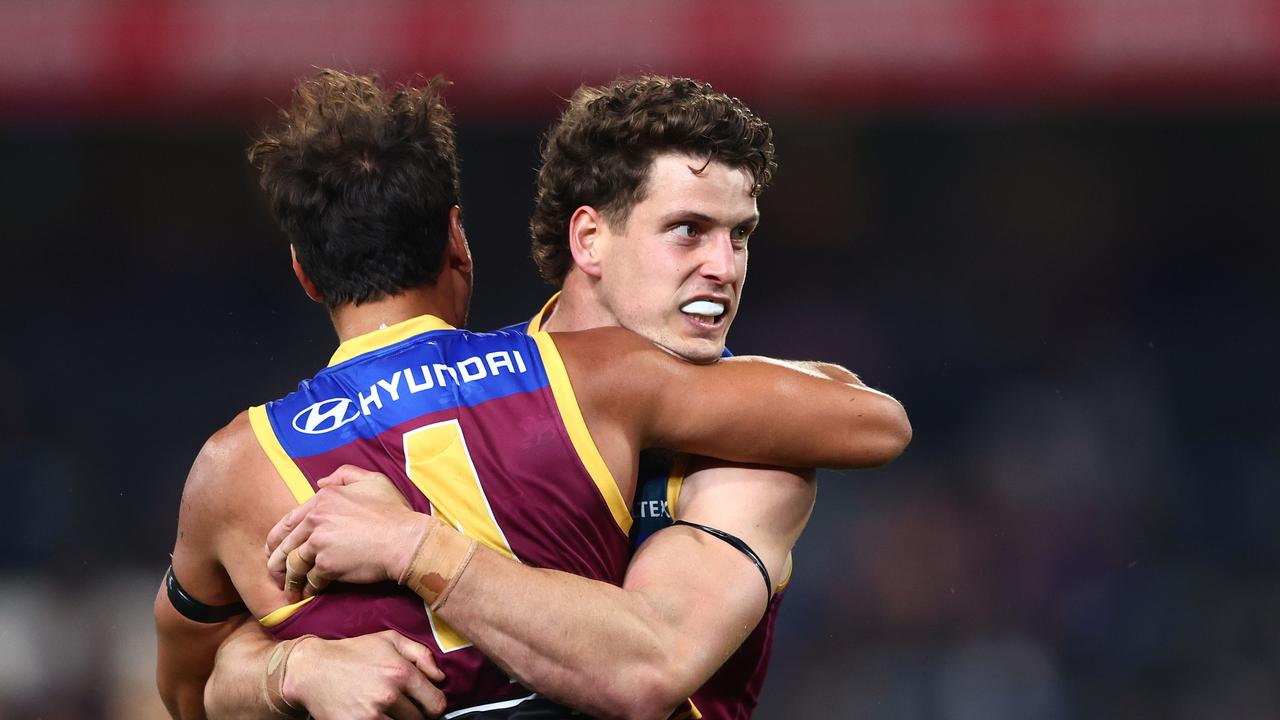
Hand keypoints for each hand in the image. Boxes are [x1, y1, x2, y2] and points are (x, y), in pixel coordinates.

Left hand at [266, 465, 430, 598]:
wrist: (406, 540)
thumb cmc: (394, 512)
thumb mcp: (373, 480)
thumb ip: (345, 474)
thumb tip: (320, 482)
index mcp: (324, 498)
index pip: (289, 521)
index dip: (277, 538)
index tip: (274, 550)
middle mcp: (316, 519)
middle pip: (285, 544)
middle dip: (277, 562)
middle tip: (276, 574)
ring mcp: (319, 542)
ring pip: (293, 564)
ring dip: (289, 580)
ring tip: (290, 590)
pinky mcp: (327, 565)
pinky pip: (310, 579)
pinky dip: (308, 589)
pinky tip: (309, 594)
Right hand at [285, 630, 446, 719]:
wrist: (313, 670)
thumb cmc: (354, 653)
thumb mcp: (390, 640)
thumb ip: (422, 655)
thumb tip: (440, 678)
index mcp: (401, 672)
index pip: (436, 704)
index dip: (433, 704)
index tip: (425, 703)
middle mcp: (388, 695)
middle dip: (415, 713)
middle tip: (401, 704)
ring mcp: (371, 715)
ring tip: (388, 710)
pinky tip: (376, 715)